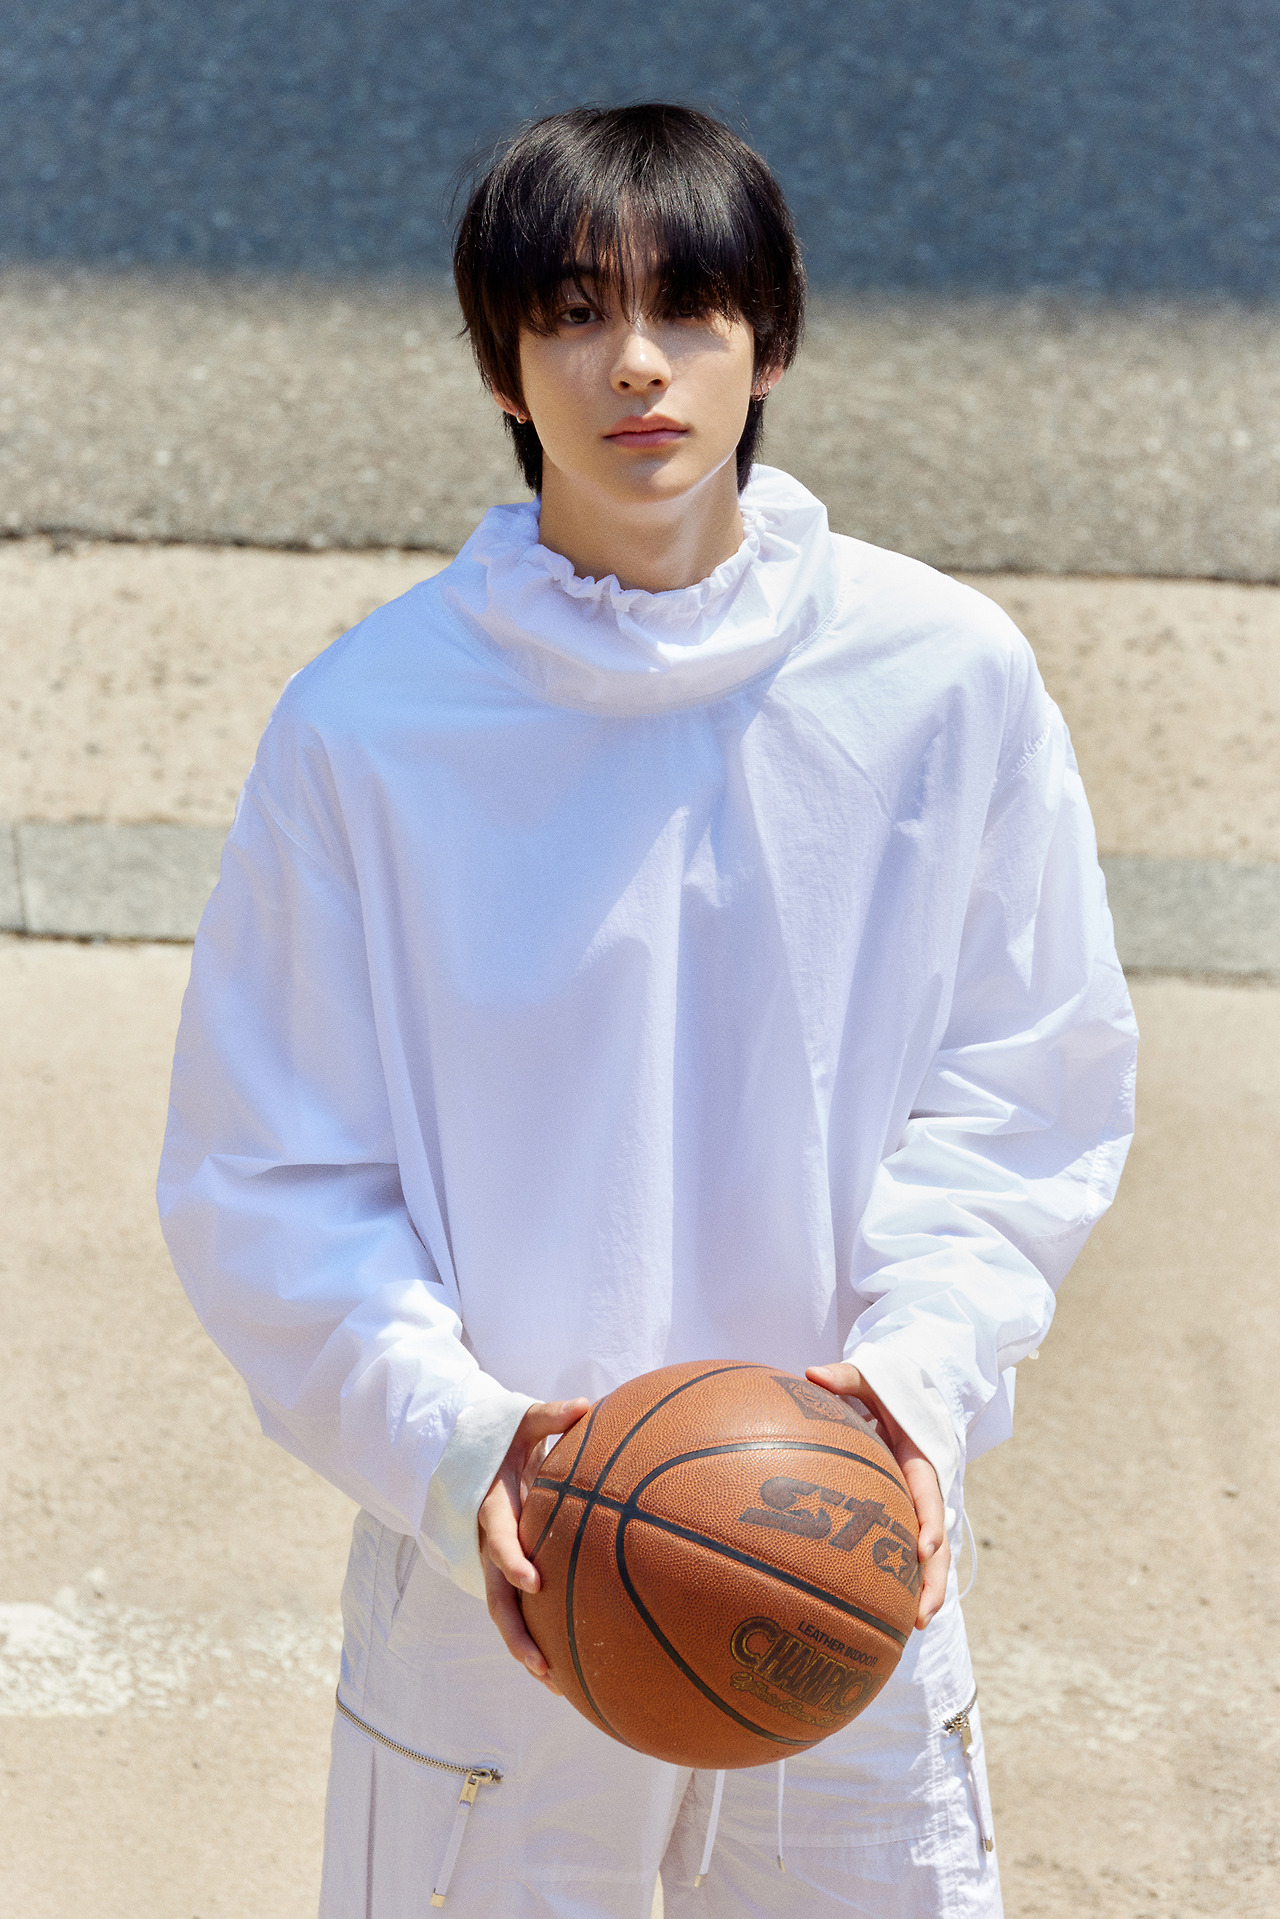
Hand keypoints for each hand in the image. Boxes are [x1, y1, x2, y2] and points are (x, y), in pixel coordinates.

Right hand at [478, 1397, 588, 1689]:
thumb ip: (550, 1415)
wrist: (480, 1452)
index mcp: (492, 1507)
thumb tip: (584, 1405)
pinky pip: (516, 1608)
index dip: (513, 1560)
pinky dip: (534, 1638)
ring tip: (556, 1684)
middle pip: (496, 1596)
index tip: (534, 1582)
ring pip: (504, 1612)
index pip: (499, 1538)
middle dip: (516, 1631)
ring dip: (525, 1648)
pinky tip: (561, 1669)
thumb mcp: (525, 1420)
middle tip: (541, 1662)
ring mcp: (495, 1561)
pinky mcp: (506, 1570)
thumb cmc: (509, 1436)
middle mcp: (489, 1542)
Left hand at [804, 1362, 949, 1629]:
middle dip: (933, 1580)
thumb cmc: (885, 1389)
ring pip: (927, 1558)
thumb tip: (812, 1374)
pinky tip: (879, 1612)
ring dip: (923, 1591)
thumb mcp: (870, 1378)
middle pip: (937, 1543)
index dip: (929, 1523)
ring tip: (909, 1629)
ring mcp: (914, 1509)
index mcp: (920, 1461)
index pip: (929, 1496)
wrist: (905, 1397)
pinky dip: (899, 1581)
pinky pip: (903, 1552)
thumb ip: (845, 1378)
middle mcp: (922, 1492)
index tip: (923, 1549)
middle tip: (921, 1616)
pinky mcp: (900, 1519)